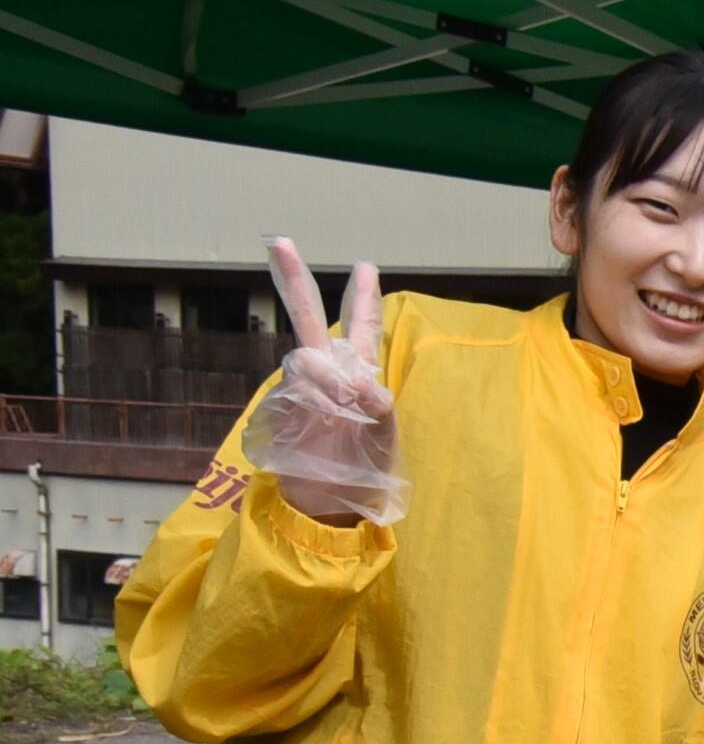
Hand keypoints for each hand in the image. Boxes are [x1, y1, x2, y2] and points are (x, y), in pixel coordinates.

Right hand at [244, 237, 401, 526]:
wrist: (328, 502)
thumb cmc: (362, 468)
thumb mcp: (385, 436)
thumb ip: (379, 405)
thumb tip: (362, 381)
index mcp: (359, 373)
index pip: (363, 328)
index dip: (362, 298)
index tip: (364, 266)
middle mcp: (328, 373)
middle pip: (309, 317)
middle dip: (293, 279)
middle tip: (279, 241)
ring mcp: (301, 387)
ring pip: (306, 357)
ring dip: (328, 378)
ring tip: (343, 406)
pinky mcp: (282, 405)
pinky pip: (297, 389)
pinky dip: (316, 398)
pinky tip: (327, 416)